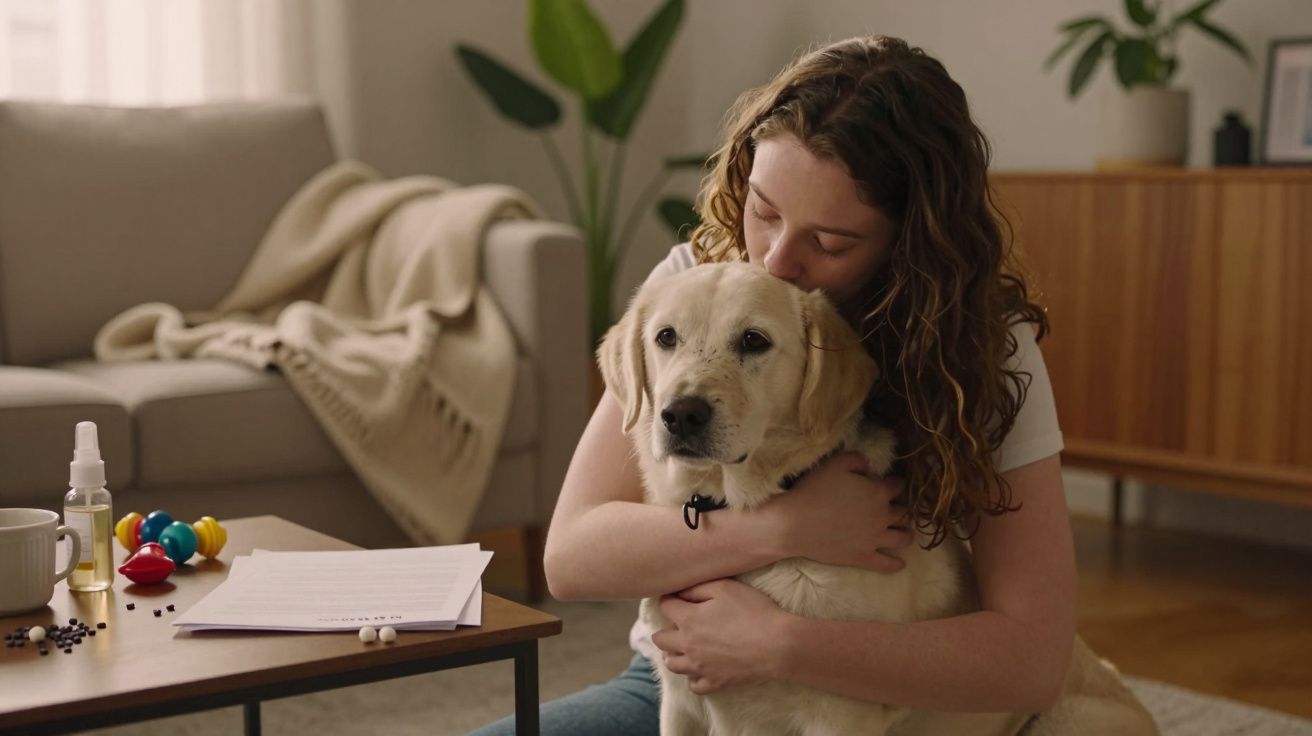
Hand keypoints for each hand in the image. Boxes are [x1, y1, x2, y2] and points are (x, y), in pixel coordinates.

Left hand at [652, 579, 788, 693]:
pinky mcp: (715, 682)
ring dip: (674, 653)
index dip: (671, 599)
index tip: (680, 598)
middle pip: (660, 639)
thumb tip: (680, 592)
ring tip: (687, 646)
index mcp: (687, 620)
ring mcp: (700, 667)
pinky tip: (702, 667)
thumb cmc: (753, 611)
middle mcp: (687, 645)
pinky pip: (693, 685)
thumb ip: (697, 588)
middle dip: (666, 629)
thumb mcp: (724, 587)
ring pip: (672, 664)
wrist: (777, 644)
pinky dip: (693, 677)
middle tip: (682, 623)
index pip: (665, 607)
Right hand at [766, 451, 911, 572]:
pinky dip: (896, 564)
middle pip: (903, 512)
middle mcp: (882, 516)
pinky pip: (886, 564)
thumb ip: (858, 460)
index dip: (896, 483)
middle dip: (902, 507)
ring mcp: (874, 539)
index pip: (897, 486)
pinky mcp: (863, 557)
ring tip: (906, 533)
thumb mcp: (835, 463)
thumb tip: (869, 466)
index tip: (893, 483)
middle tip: (897, 507)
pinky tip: (901, 563)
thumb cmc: (814, 490)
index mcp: (878, 492)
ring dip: (906, 533)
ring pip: (902, 538)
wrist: (795, 524)